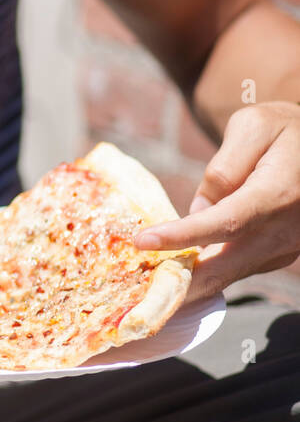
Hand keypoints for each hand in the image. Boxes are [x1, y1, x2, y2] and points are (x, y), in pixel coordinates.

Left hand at [134, 101, 299, 303]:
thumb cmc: (281, 130)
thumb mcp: (252, 128)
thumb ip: (223, 169)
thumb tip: (198, 211)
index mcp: (278, 193)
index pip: (226, 222)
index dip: (182, 236)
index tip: (143, 242)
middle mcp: (286, 229)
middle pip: (225, 266)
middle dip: (180, 284)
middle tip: (137, 292)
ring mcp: (285, 247)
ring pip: (229, 275)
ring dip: (188, 284)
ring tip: (145, 288)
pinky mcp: (277, 255)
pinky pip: (235, 270)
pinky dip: (205, 276)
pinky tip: (174, 275)